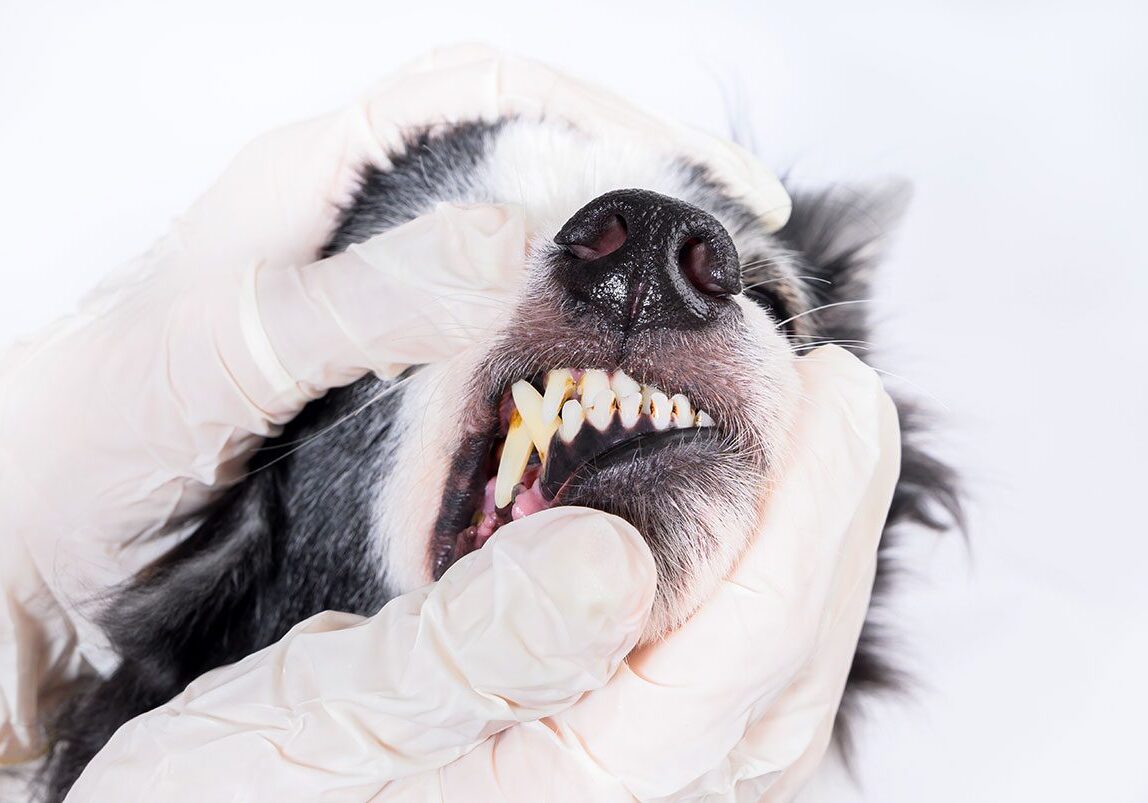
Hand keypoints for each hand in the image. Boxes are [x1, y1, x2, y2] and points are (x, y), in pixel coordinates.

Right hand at [66, 346, 898, 801]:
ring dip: (810, 552)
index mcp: (570, 789)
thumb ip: (474, 654)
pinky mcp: (589, 756)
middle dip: (834, 520)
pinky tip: (746, 522)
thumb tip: (614, 559)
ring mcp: (613, 782)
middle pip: (782, 665)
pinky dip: (754, 584)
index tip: (835, 392)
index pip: (740, 653)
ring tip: (822, 439)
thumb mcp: (327, 721)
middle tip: (847, 394)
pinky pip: (716, 673)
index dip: (806, 515)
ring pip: (765, 675)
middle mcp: (619, 798)